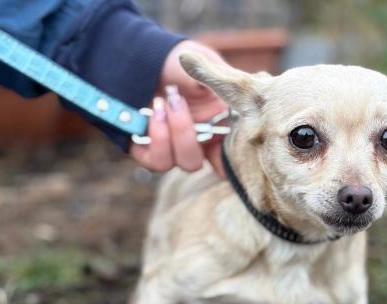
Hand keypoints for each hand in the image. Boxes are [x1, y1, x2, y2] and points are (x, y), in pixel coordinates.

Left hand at [129, 40, 226, 174]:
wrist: (148, 54)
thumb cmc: (182, 60)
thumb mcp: (208, 64)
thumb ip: (224, 82)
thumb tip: (238, 91)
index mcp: (220, 129)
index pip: (233, 158)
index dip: (233, 162)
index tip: (222, 140)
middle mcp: (199, 143)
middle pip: (200, 165)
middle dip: (185, 136)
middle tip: (177, 101)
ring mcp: (174, 148)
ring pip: (178, 164)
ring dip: (168, 135)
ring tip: (161, 103)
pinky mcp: (150, 148)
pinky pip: (154, 161)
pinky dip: (153, 138)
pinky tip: (152, 111)